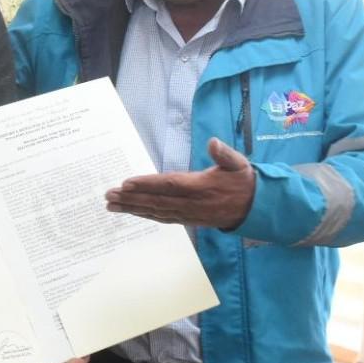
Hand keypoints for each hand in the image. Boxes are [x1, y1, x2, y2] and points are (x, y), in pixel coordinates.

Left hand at [105, 137, 254, 229]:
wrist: (255, 209)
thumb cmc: (243, 182)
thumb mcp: (239, 164)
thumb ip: (225, 154)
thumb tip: (213, 142)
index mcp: (201, 187)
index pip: (169, 185)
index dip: (147, 184)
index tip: (126, 183)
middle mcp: (192, 203)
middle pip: (156, 201)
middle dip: (131, 199)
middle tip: (108, 196)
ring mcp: (189, 214)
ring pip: (156, 212)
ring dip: (133, 209)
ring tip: (112, 206)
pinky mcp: (188, 220)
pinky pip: (163, 218)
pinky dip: (146, 216)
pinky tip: (132, 212)